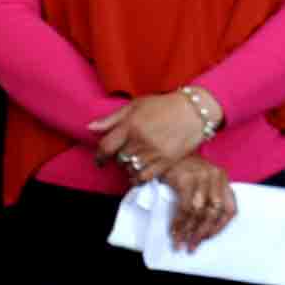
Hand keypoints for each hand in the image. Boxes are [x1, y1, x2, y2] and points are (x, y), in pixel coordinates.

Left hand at [93, 92, 211, 174]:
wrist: (194, 111)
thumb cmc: (163, 105)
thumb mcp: (135, 105)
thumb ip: (112, 119)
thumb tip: (90, 127)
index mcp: (130, 125)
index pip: (106, 147)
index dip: (99, 156)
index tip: (99, 160)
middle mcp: (140, 140)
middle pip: (119, 159)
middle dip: (117, 159)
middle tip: (122, 155)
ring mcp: (154, 152)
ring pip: (131, 169)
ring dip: (128, 168)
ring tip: (133, 162)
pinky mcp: (166, 162)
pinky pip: (146, 177)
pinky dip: (138, 178)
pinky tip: (139, 174)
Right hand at [158, 155, 238, 251]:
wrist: (163, 151)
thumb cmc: (182, 168)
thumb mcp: (201, 179)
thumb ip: (209, 196)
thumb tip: (206, 228)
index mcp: (222, 177)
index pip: (230, 208)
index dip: (221, 227)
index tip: (208, 237)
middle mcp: (215, 176)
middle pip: (214, 212)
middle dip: (202, 232)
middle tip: (192, 246)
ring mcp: (200, 176)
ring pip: (199, 212)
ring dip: (189, 231)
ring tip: (181, 242)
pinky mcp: (185, 179)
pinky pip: (185, 207)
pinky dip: (179, 223)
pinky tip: (174, 231)